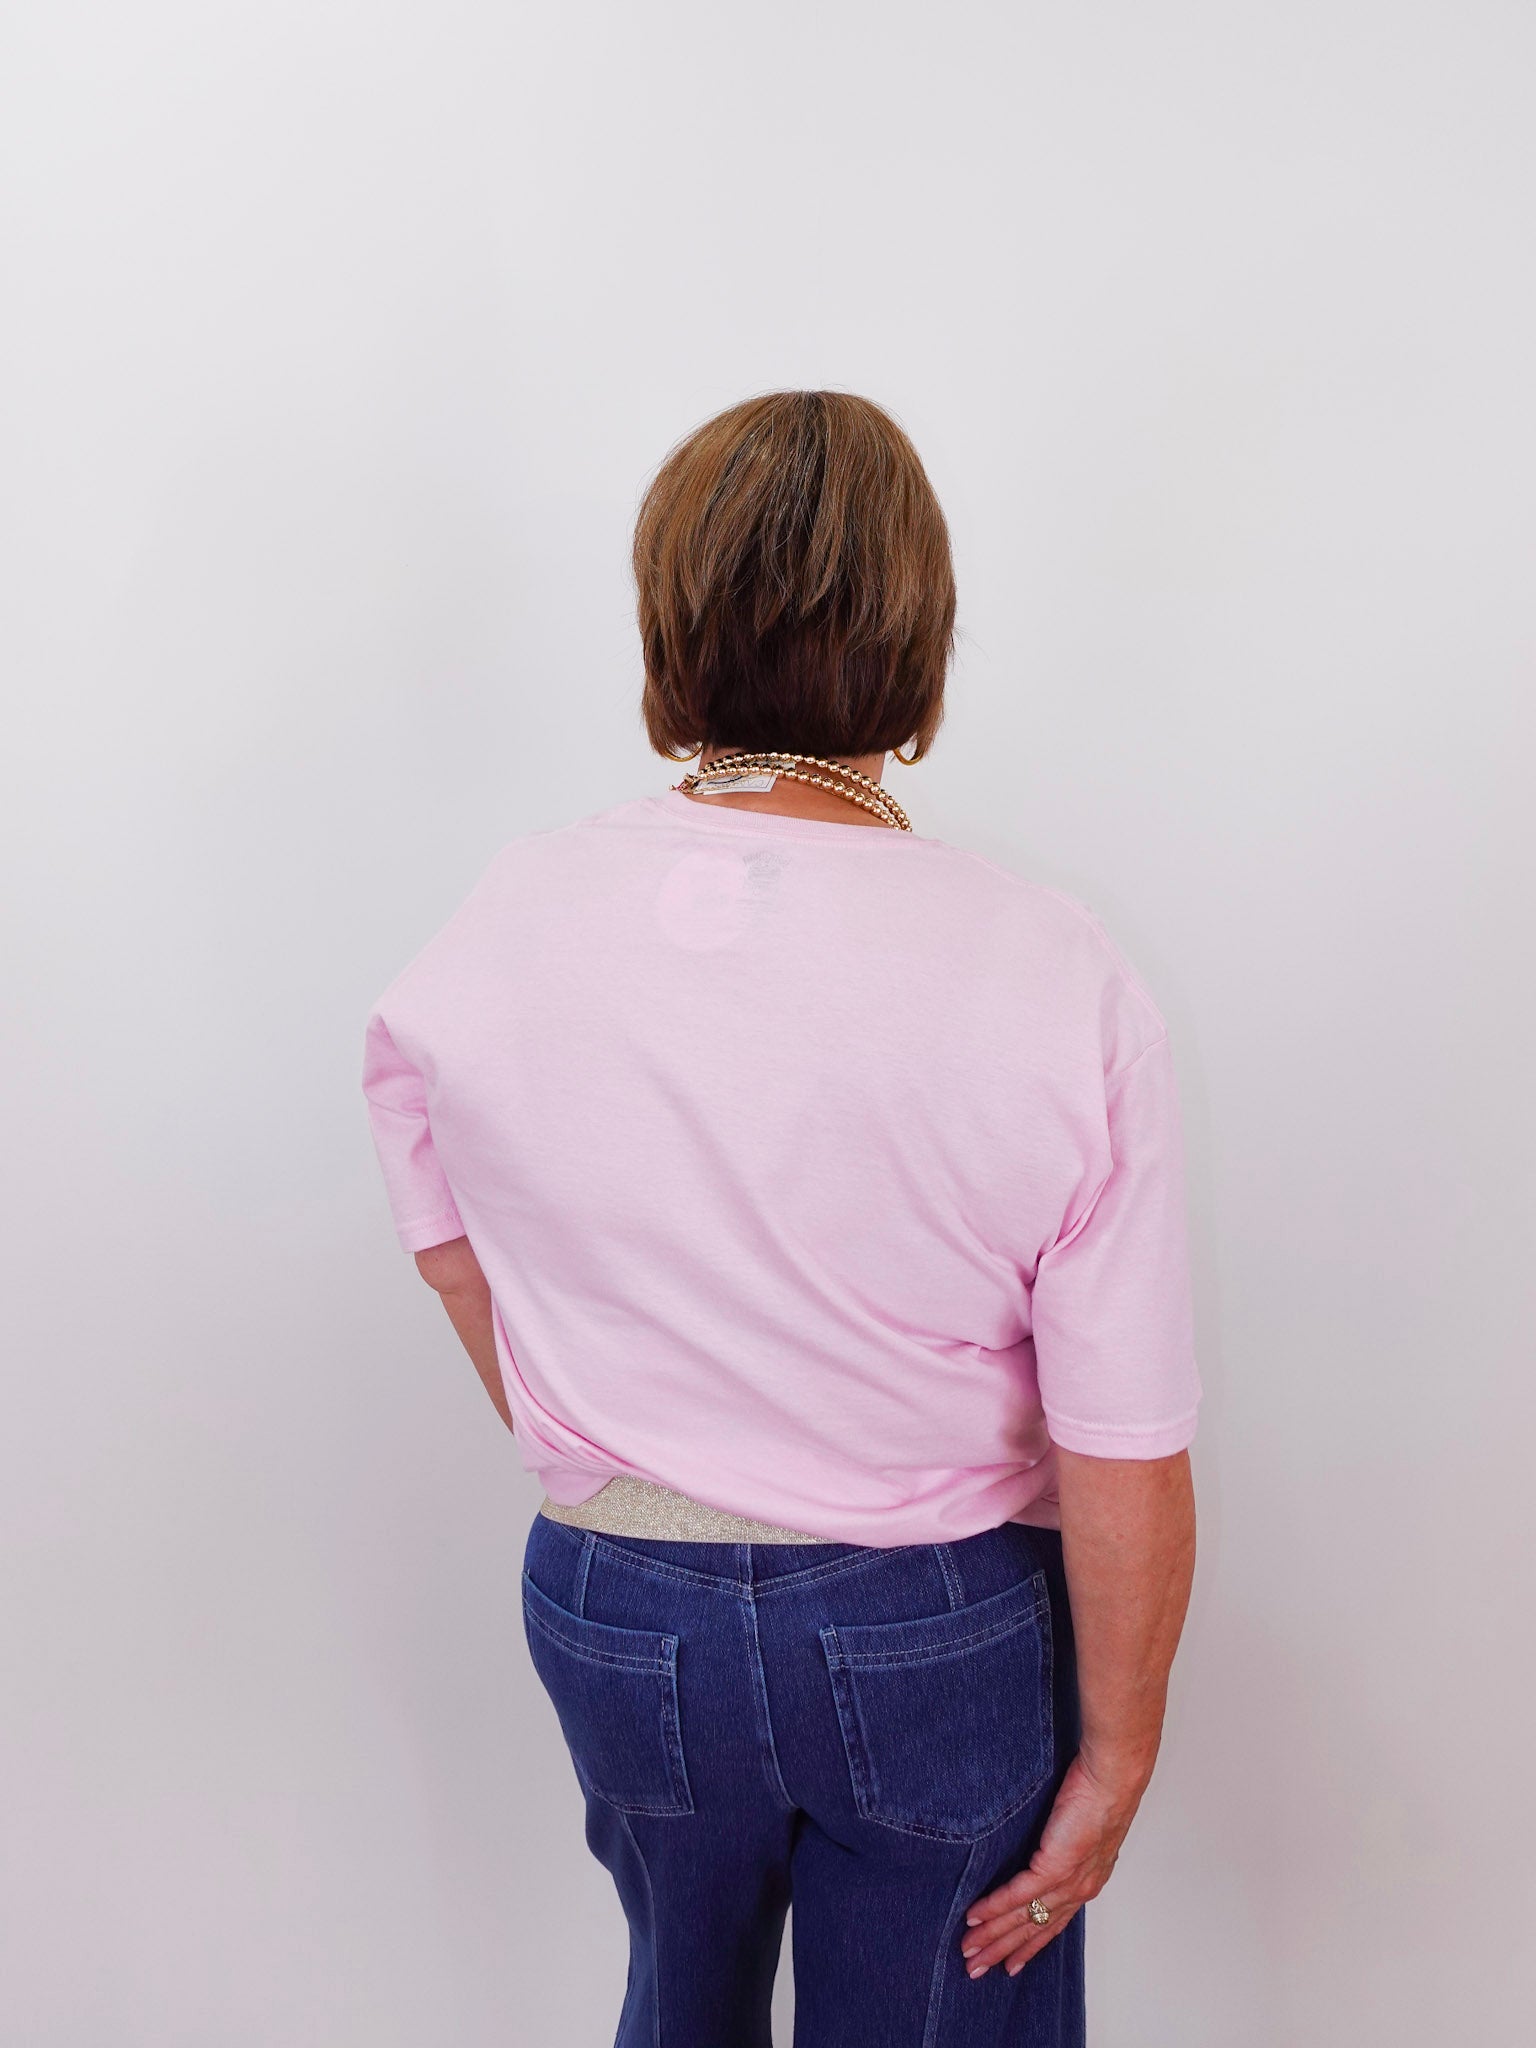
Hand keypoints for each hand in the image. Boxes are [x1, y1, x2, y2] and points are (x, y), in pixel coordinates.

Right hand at [959, 1751, 1148, 1977]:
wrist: (1112, 1778)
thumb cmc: (1101, 1791)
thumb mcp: (1083, 1826)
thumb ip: (1064, 1843)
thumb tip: (1044, 1845)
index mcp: (1087, 1882)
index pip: (1054, 1924)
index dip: (1030, 1946)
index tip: (1010, 1965)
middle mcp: (1078, 1890)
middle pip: (1034, 1929)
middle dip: (1002, 1951)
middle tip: (976, 1969)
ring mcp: (1067, 1881)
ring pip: (1023, 1918)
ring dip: (992, 1936)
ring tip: (968, 1950)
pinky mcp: (1054, 1866)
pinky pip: (1018, 1894)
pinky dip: (994, 1908)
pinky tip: (975, 1917)